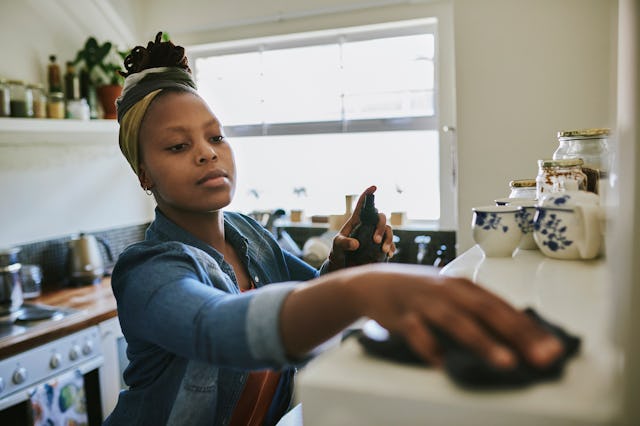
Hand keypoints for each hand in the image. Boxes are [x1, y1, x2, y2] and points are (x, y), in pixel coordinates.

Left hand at [326, 186, 395, 270]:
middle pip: (380, 218)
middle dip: (381, 228)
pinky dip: (391, 247)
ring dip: (388, 239)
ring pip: (388, 230)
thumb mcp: (338, 246)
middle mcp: (369, 225)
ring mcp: (376, 234)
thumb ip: (344, 243)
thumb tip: (356, 244)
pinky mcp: (380, 245)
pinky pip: (391, 243)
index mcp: (357, 220)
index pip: (362, 205)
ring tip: (384, 250)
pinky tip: (389, 254)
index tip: (374, 187)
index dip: (368, 194)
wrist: (343, 264)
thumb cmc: (339, 251)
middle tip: (375, 240)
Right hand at [350, 264, 564, 368]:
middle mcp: (448, 291)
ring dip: (483, 342)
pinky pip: (416, 331)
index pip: (504, 308)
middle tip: (542, 358)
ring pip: (457, 322)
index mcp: (465, 287)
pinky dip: (428, 347)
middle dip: (518, 336)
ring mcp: (425, 302)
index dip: (530, 329)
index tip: (554, 350)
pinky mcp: (401, 314)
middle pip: (488, 313)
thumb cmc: (419, 293)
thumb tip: (517, 336)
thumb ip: (478, 311)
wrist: (373, 283)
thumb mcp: (450, 296)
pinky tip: (440, 364)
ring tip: (505, 362)